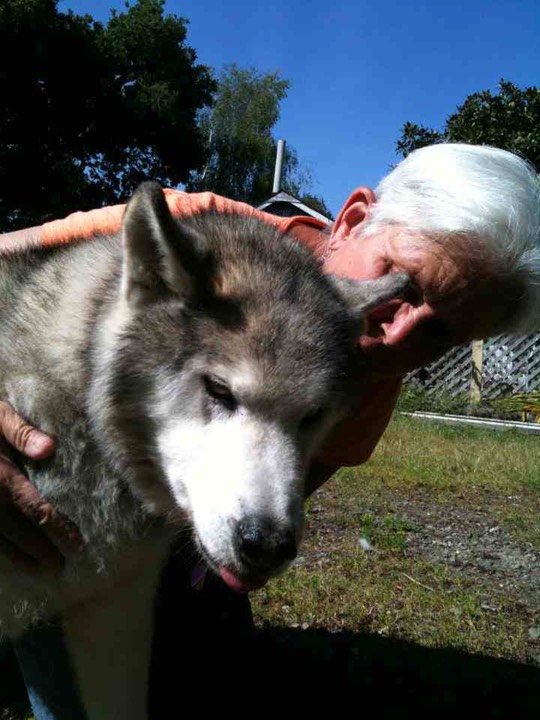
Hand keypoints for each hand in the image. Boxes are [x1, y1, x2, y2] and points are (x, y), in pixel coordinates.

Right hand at [0, 401, 81, 572]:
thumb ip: (22, 432)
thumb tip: (50, 449)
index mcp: (0, 478)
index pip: (37, 510)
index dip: (59, 530)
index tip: (77, 545)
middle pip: (20, 534)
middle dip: (42, 552)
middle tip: (61, 568)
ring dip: (19, 559)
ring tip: (38, 570)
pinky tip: (9, 558)